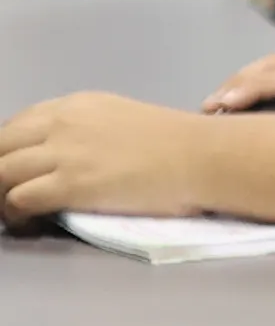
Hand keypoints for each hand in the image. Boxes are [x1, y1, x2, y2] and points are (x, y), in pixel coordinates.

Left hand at [0, 92, 215, 221]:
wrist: (203, 157)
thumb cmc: (178, 143)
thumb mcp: (122, 119)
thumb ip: (87, 130)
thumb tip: (66, 156)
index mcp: (76, 105)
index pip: (16, 125)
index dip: (7, 151)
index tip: (14, 171)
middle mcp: (63, 122)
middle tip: (7, 193)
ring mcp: (65, 153)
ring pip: (0, 172)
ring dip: (0, 195)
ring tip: (13, 212)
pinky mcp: (71, 184)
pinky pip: (19, 198)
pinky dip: (14, 213)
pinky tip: (27, 220)